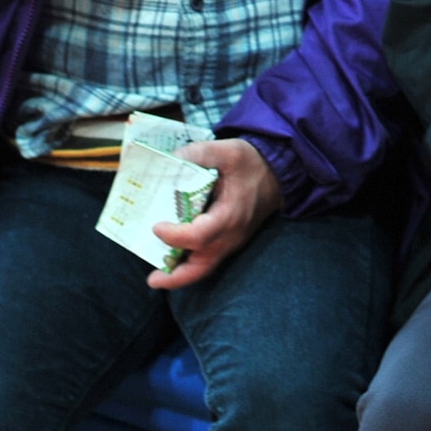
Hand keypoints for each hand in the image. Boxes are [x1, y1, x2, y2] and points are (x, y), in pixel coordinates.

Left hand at [148, 139, 283, 289]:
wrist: (278, 174)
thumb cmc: (252, 163)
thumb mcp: (229, 151)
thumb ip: (200, 153)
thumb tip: (171, 160)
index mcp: (230, 215)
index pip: (200, 236)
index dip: (176, 236)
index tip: (156, 226)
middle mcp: (231, 235)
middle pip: (202, 265)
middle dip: (176, 276)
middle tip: (152, 280)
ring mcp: (232, 242)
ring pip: (205, 268)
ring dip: (180, 276)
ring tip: (156, 278)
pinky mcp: (230, 242)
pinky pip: (209, 260)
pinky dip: (190, 266)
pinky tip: (172, 262)